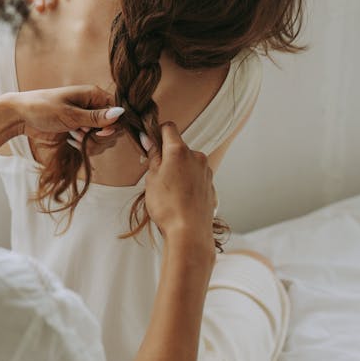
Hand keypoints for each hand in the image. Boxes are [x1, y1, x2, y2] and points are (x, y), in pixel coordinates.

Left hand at [6, 86, 123, 145]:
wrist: (20, 117)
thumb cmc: (43, 108)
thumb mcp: (69, 113)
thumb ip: (96, 117)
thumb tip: (121, 113)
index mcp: (94, 95)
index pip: (119, 112)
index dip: (114, 126)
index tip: (100, 133)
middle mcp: (94, 108)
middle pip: (114, 129)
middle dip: (100, 137)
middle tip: (80, 133)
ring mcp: (88, 122)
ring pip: (104, 140)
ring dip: (90, 143)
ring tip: (72, 136)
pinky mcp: (81, 133)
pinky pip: (93, 146)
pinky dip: (84, 147)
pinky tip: (70, 142)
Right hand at [143, 122, 215, 259]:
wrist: (190, 233)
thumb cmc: (167, 206)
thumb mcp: (152, 178)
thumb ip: (153, 156)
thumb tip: (148, 139)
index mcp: (179, 151)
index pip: (169, 127)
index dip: (158, 132)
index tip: (151, 144)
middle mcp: (197, 156)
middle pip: (179, 147)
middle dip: (168, 156)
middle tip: (157, 175)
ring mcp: (206, 171)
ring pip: (188, 163)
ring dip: (179, 170)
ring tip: (169, 191)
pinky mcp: (211, 185)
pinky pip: (196, 177)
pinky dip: (188, 182)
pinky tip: (180, 199)